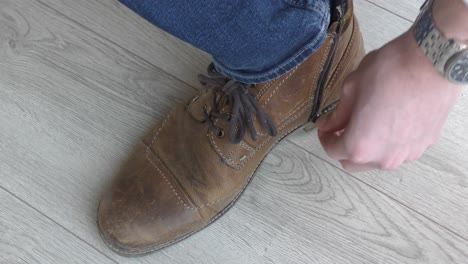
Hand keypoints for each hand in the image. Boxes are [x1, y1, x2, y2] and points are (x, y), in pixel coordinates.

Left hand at [316, 30, 461, 172]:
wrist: (433, 62)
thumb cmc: (390, 72)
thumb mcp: (351, 89)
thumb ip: (337, 115)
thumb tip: (328, 125)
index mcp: (359, 146)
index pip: (332, 151)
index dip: (325, 137)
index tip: (325, 126)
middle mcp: (383, 158)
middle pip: (353, 163)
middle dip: (344, 147)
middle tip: (343, 127)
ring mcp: (407, 154)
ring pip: (377, 160)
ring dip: (368, 147)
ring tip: (367, 123)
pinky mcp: (424, 145)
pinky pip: (399, 150)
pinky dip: (389, 142)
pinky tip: (390, 120)